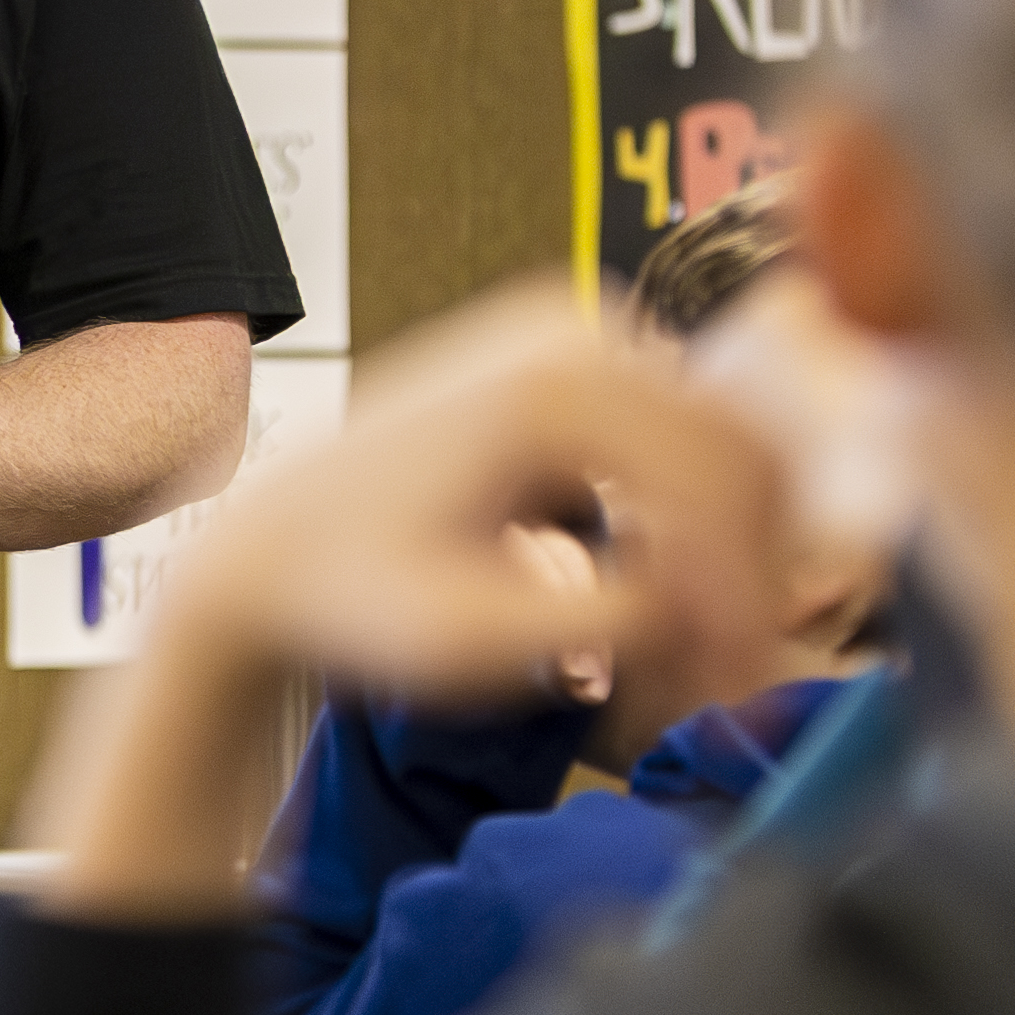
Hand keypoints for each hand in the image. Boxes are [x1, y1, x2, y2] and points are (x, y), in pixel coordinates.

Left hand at [158, 287, 785, 712]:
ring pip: (721, 445)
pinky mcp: (571, 356)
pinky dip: (687, 520)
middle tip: (735, 679)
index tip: (739, 685)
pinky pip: (677, 437)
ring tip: (700, 656)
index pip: (718, 483)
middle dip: (749, 572)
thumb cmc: (346, 602)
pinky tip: (664, 604)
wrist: (266, 554)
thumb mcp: (473, 640)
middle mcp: (570, 328)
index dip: (745, 594)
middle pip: (738, 451)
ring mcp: (572, 329)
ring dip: (728, 550)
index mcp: (551, 384)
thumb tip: (722, 607)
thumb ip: (613, 622)